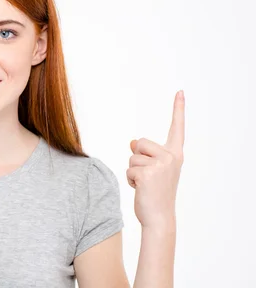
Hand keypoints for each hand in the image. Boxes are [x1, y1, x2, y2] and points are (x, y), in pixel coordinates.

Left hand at [127, 90, 184, 228]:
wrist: (159, 217)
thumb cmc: (155, 193)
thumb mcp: (153, 170)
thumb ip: (145, 154)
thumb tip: (132, 141)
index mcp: (175, 154)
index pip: (177, 128)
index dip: (178, 109)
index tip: (180, 91)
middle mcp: (171, 157)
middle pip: (139, 143)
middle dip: (136, 158)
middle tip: (147, 176)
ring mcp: (161, 165)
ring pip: (131, 157)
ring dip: (132, 171)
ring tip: (145, 184)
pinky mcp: (149, 173)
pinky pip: (128, 169)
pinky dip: (130, 180)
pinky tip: (141, 189)